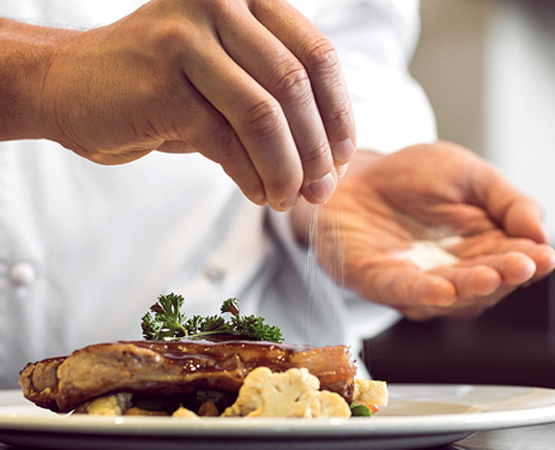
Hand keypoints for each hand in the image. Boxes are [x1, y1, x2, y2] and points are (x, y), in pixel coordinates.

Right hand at [40, 0, 354, 209]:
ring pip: (264, 115)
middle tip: (322, 189)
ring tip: (288, 199)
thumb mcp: (227, 79)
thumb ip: (276, 102)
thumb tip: (330, 161)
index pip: (316, 56)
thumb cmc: (161, 86)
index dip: (338, 113)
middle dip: (316, 149)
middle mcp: (218, 4)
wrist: (72, 85)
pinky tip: (258, 194)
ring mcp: (185, 39)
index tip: (343, 157)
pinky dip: (250, 175)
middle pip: (294, 86)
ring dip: (286, 169)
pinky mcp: (160, 84)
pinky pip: (225, 141)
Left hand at [302, 141, 554, 320]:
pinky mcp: (376, 280)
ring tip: (490, 276)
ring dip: (468, 289)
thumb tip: (540, 232)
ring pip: (448, 295)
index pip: (511, 262)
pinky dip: (420, 293)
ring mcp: (414, 282)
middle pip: (484, 284)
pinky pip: (400, 291)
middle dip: (503, 276)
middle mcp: (450, 272)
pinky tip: (442, 290)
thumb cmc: (411, 176)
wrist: (356, 172)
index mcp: (479, 248)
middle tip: (522, 266)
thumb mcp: (468, 174)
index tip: (543, 256)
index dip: (528, 262)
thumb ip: (505, 201)